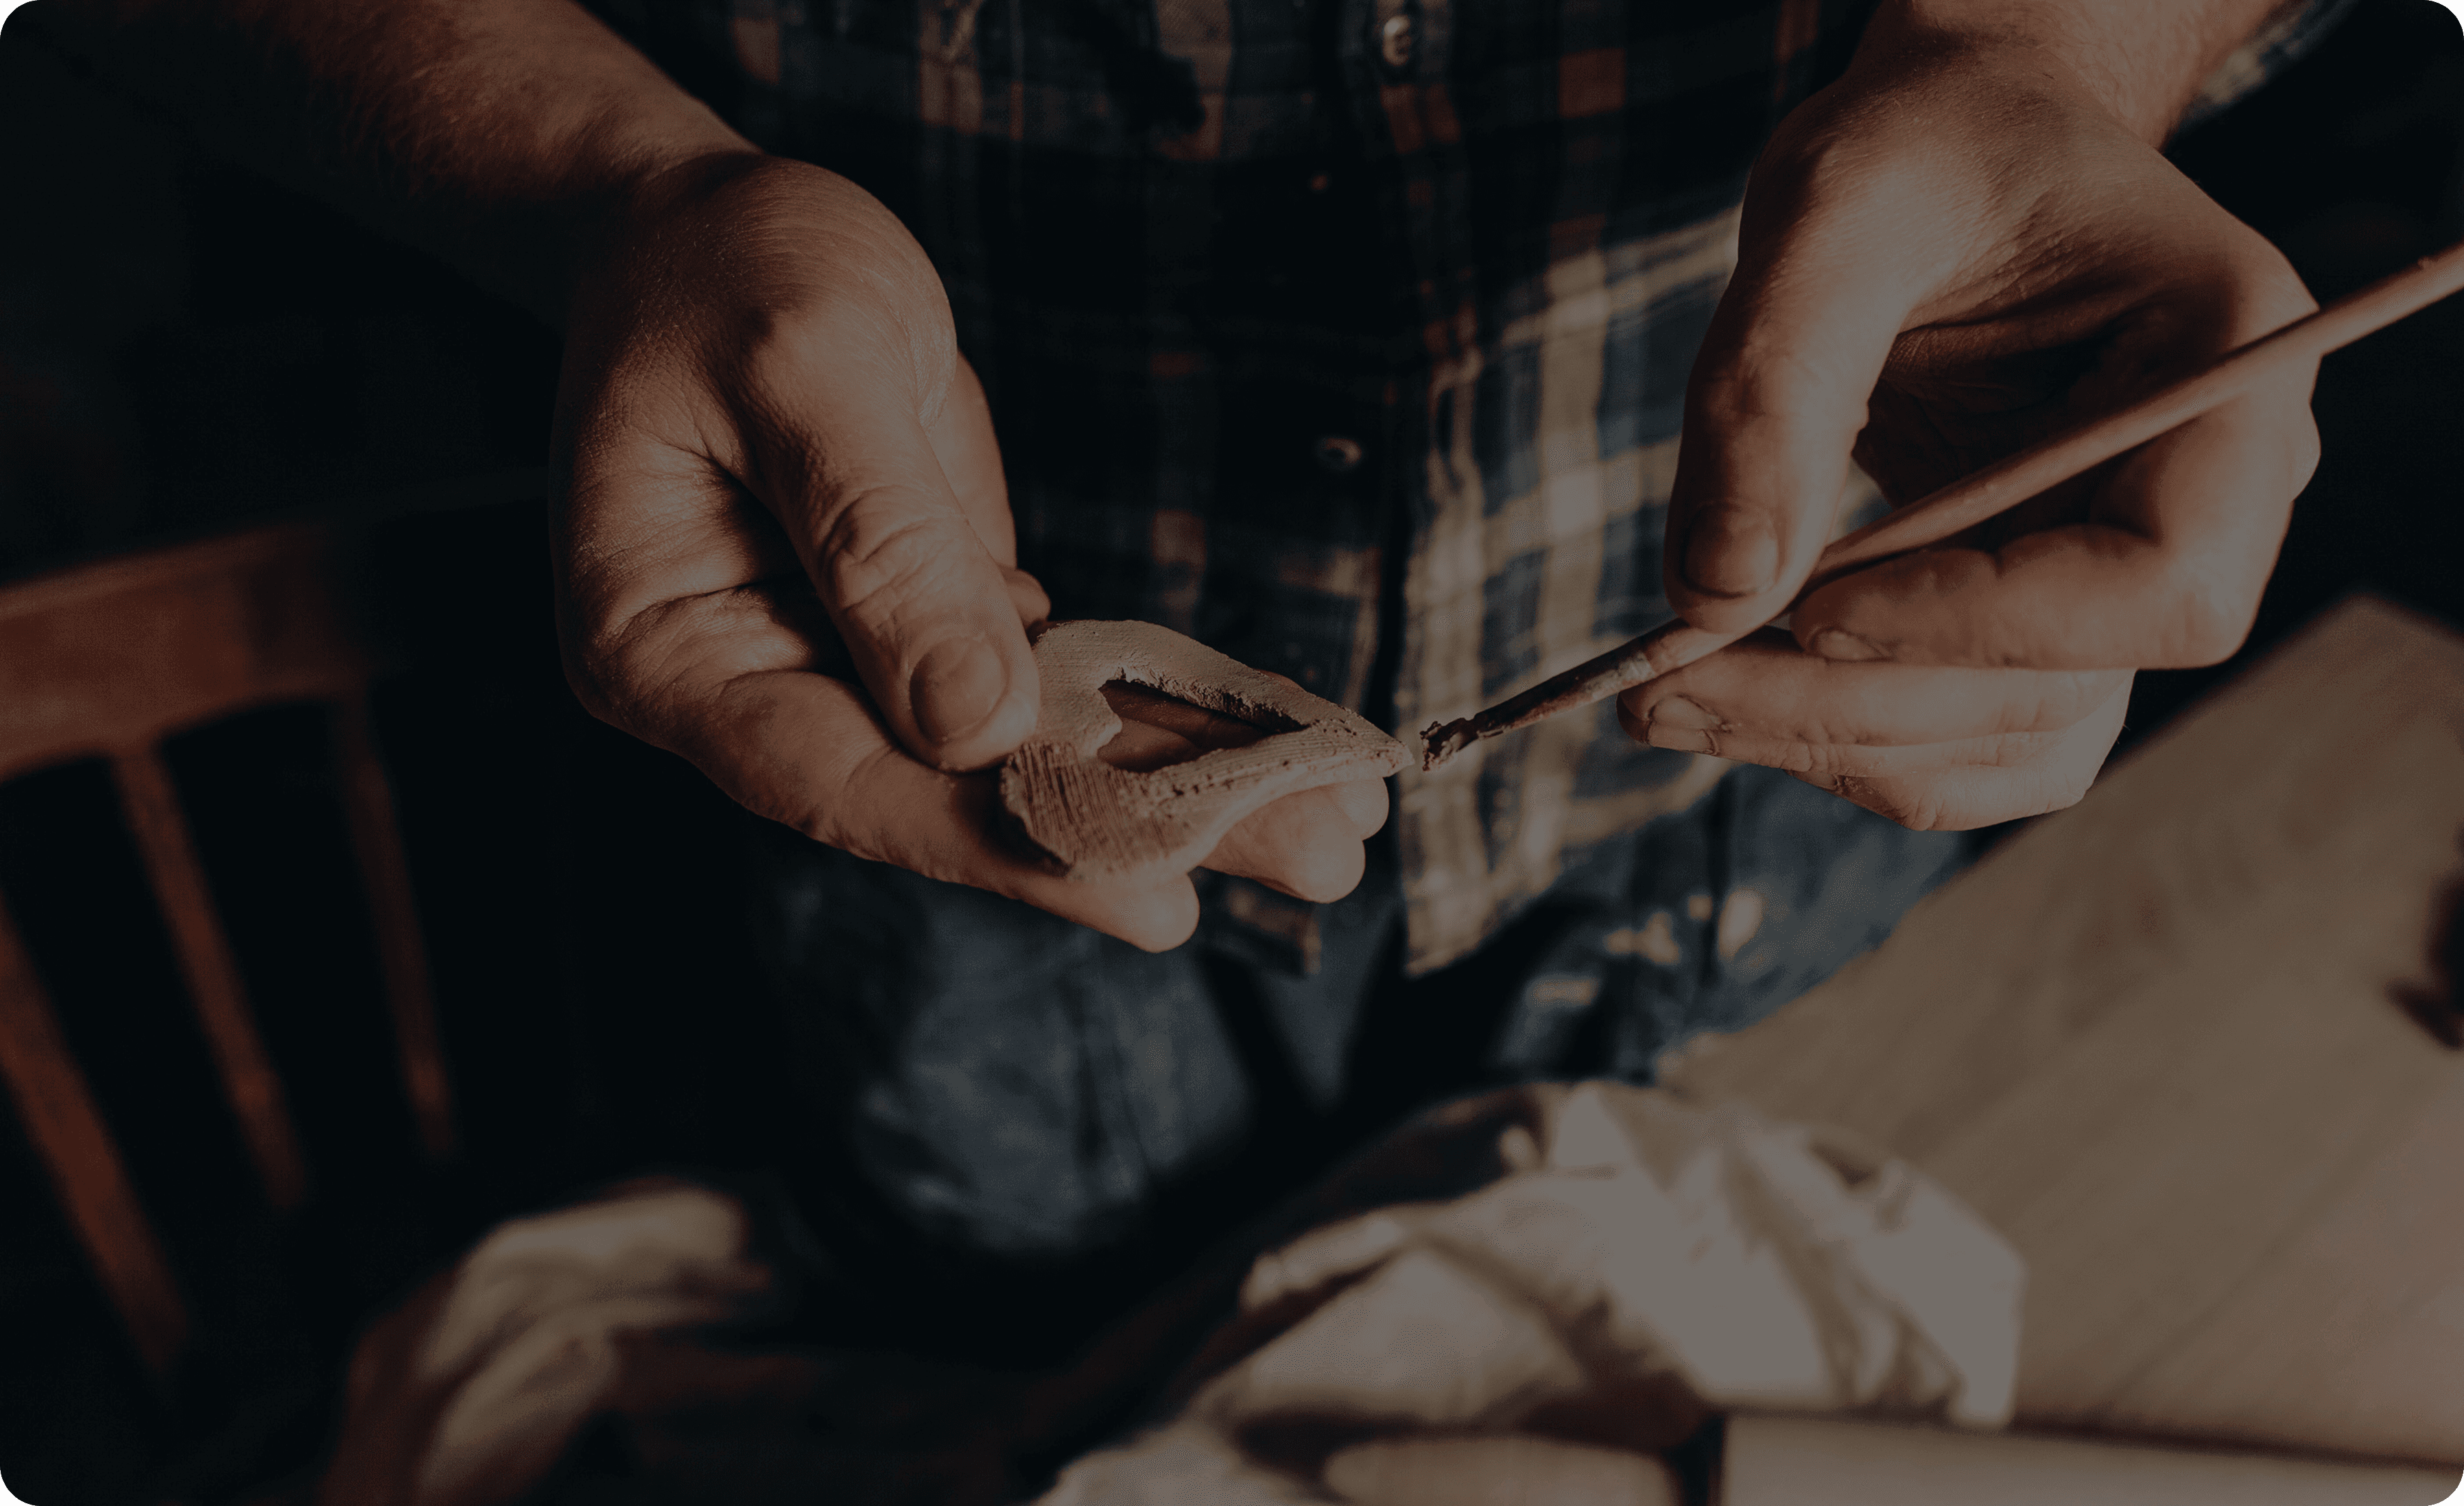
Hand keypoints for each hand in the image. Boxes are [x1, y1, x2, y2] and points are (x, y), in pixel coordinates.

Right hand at [552, 155, 1384, 948]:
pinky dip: (1152, 709)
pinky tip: (1267, 737)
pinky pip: (1045, 688)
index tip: (1150, 887)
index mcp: (669, 651)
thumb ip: (884, 543)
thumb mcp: (808, 366)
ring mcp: (844, 664)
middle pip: (955, 790)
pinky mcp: (924, 626)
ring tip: (1330, 820)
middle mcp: (756, 688)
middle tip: (1313, 856)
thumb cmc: (727, 268)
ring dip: (1175, 783)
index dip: (1001, 839)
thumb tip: (976, 725)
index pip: (845, 779)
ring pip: (1019, 752)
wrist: (706, 224)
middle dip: (1140, 825)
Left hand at [1625, 11, 2319, 829]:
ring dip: (1830, 743)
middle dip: (1851, 706)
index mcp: (2229, 367)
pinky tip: (1726, 693)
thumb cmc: (1917, 147)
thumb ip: (1775, 389)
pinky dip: (1843, 741)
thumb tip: (1718, 593)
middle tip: (1656, 687)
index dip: (1986, 625)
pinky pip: (1967, 739)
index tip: (1813, 609)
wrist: (1942, 155)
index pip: (2162, 584)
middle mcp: (2207, 494)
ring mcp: (2125, 573)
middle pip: (2062, 689)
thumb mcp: (1834, 208)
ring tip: (1658, 695)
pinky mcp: (2038, 618)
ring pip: (2008, 740)